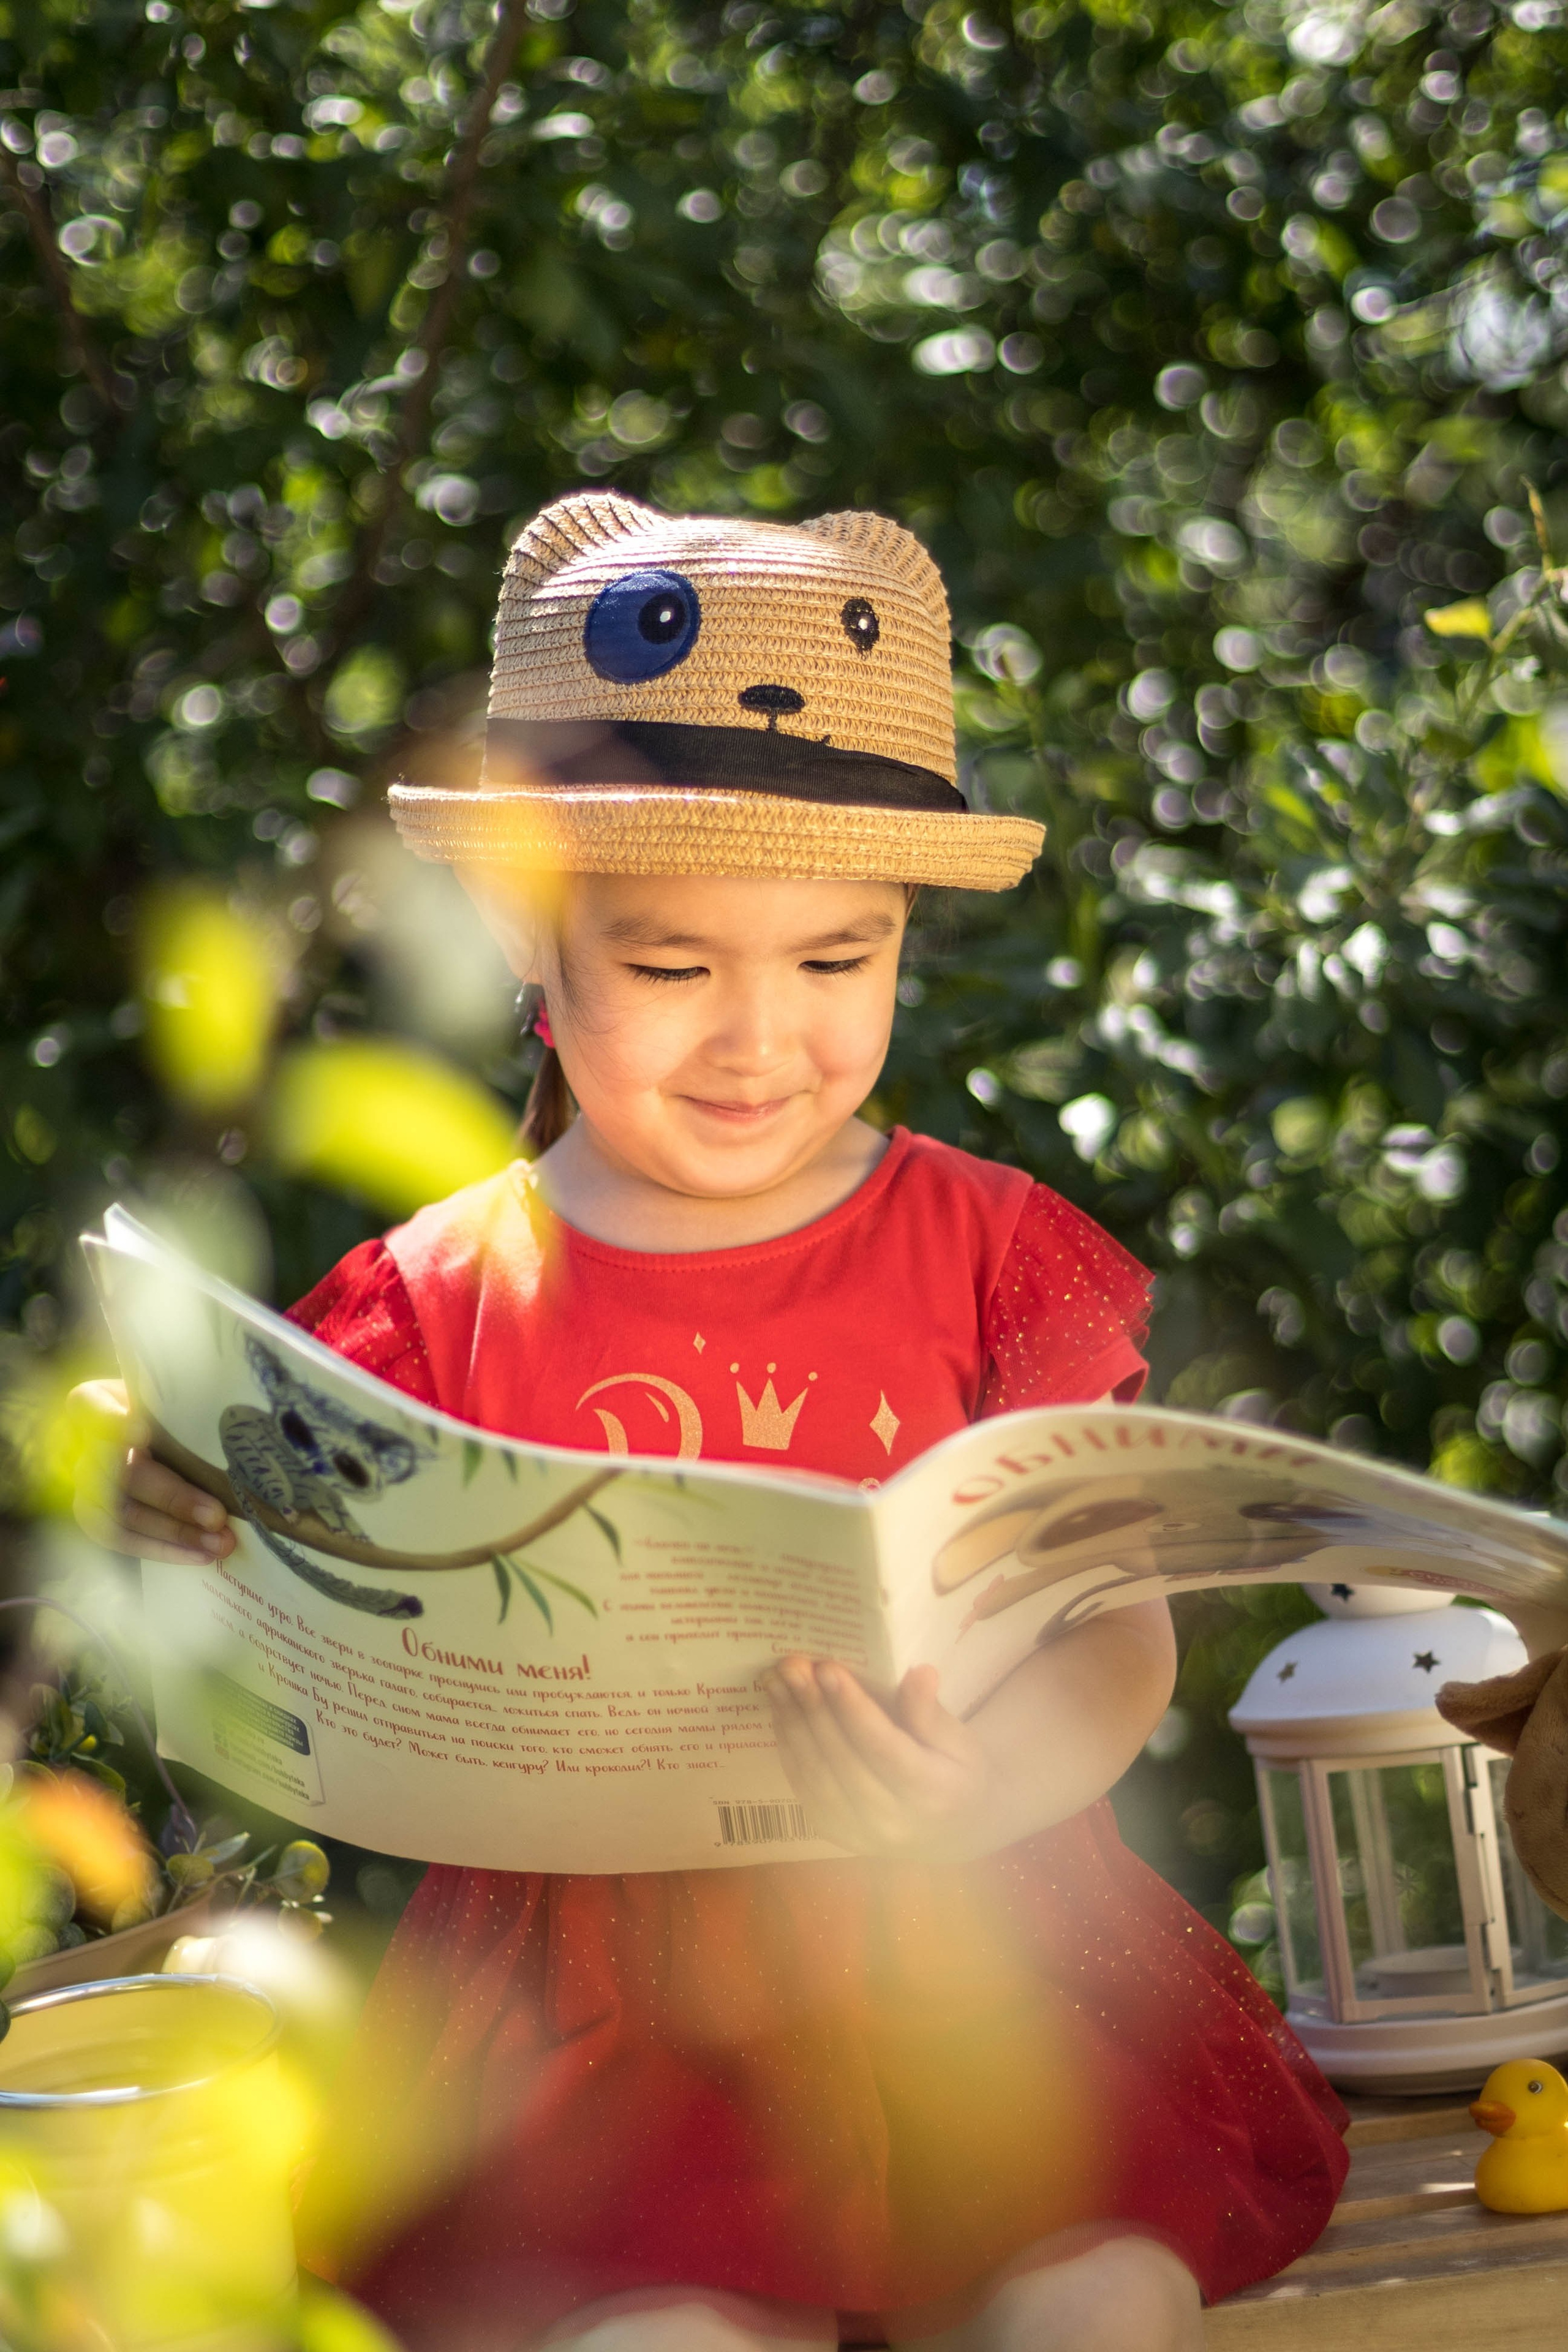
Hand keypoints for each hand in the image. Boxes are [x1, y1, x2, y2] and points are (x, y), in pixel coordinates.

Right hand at [69, 1378, 234, 1565]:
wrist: (154, 1438)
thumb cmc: (170, 1413)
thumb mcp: (174, 1403)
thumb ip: (186, 1413)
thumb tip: (237, 1440)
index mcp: (95, 1403)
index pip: (90, 1407)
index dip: (112, 1422)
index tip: (143, 1432)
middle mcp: (83, 1445)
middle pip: (121, 1473)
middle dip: (172, 1497)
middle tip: (216, 1515)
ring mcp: (84, 1484)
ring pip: (122, 1514)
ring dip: (174, 1532)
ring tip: (218, 1543)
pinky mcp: (93, 1516)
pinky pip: (122, 1539)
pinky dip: (163, 1549)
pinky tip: (199, 1555)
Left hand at [762, 1657, 995, 1862]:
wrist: (952, 1834)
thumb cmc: (960, 1776)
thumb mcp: (961, 1742)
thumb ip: (932, 1712)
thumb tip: (920, 1672)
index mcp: (931, 1793)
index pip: (884, 1749)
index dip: (853, 1709)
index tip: (828, 1667)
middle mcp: (892, 1821)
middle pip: (843, 1761)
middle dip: (813, 1709)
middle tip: (791, 1665)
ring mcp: (859, 1834)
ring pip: (817, 1776)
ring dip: (792, 1725)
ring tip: (776, 1681)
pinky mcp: (836, 1834)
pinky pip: (806, 1789)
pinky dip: (789, 1748)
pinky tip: (781, 1712)